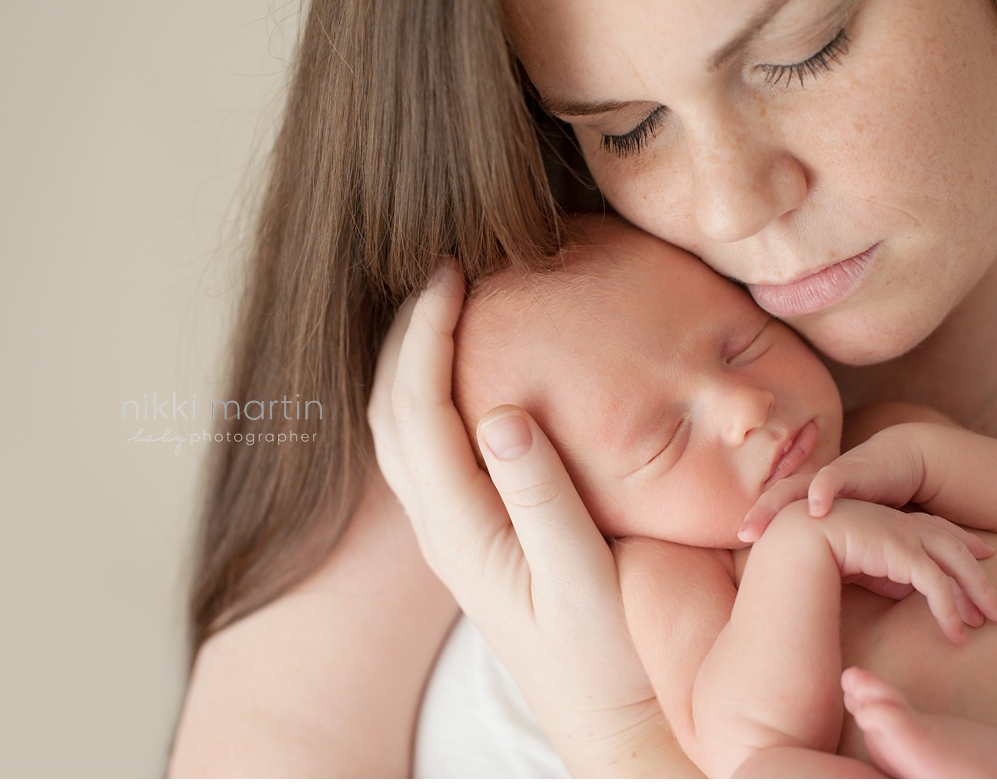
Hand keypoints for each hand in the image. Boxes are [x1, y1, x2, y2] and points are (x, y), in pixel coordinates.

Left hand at [367, 265, 682, 775]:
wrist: (606, 724)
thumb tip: (504, 412)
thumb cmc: (604, 660)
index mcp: (460, 528)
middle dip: (406, 333)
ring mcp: (449, 536)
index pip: (418, 408)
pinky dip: (428, 397)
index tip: (452, 272)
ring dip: (410, 362)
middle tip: (445, 271)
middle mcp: (440, 528)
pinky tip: (465, 377)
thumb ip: (541, 498)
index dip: (426, 333)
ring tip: (446, 308)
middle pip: (390, 410)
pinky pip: (424, 451)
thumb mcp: (582, 580)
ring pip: (398, 431)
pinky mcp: (469, 539)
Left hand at [740, 427, 926, 540]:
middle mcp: (812, 487)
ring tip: (758, 525)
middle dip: (758, 515)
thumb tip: (824, 591)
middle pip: (776, 499)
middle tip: (741, 535)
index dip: (758, 529)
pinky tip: (814, 507)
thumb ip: (838, 553)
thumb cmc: (878, 503)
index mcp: (808, 501)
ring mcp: (829, 476)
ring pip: (794, 487)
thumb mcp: (854, 530)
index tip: (740, 553)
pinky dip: (822, 490)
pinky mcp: (853, 469)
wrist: (906, 463)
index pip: (775, 515)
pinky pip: (832, 477)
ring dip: (774, 504)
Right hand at [800, 500, 996, 642]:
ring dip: (976, 594)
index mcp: (893, 523)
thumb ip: (889, 576)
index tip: (984, 553)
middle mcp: (903, 525)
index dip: (964, 542)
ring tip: (990, 622)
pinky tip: (956, 633)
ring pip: (955, 564)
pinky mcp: (902, 551)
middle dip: (979, 577)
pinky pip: (936, 584)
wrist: (796, 541)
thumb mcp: (863, 567)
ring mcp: (905, 534)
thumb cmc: (818, 553)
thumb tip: (912, 593)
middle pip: (955, 549)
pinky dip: (948, 610)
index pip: (938, 532)